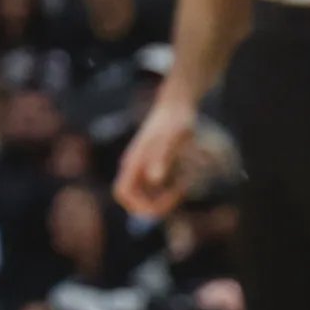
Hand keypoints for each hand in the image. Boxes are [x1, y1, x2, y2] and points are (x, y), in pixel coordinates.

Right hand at [112, 90, 201, 222]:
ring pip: (145, 194)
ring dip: (164, 197)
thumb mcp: (173, 138)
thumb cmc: (176, 120)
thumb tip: (154, 179)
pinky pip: (155, 186)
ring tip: (186, 183)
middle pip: (132, 198)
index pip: (123, 193)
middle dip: (154, 205)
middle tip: (179, 196)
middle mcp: (134, 166)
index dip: (140, 205)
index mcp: (134, 161)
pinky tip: (186, 177)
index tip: (167, 199)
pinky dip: (170, 188)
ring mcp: (142, 166)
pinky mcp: (151, 164)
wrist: (176, 104)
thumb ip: (162, 158)